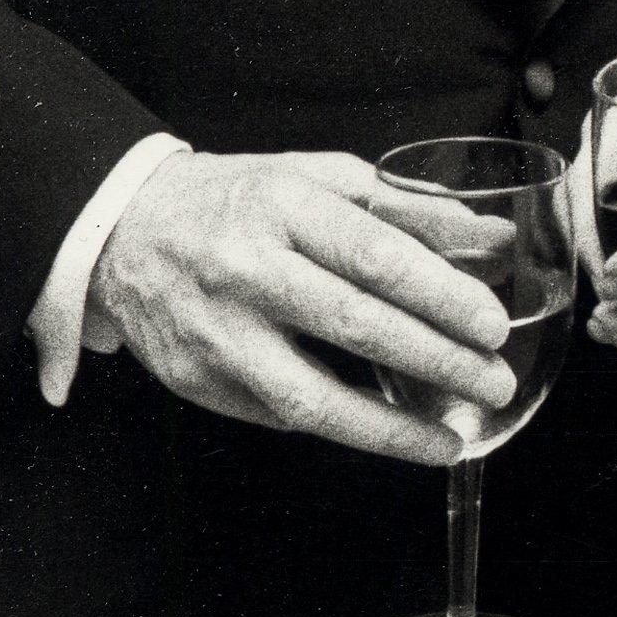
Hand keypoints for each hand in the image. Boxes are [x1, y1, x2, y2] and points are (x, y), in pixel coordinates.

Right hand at [87, 149, 514, 460]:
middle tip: (493, 381)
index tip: (491, 324)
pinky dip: (342, 428)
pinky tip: (387, 431)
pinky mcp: (199, 382)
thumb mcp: (316, 178)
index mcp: (281, 206)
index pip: (375, 254)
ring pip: (313, 396)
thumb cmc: (237, 200)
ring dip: (391, 427)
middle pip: (355, 324)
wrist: (123, 230)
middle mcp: (245, 270)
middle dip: (437, 360)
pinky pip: (283, 415)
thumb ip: (404, 208)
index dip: (440, 294)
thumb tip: (490, 239)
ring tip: (448, 439)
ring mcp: (218, 334)